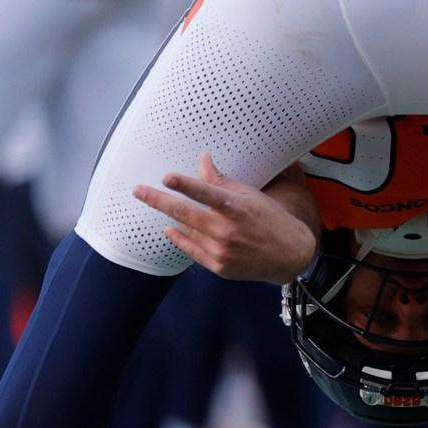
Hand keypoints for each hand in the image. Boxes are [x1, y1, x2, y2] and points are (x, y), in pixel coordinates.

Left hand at [133, 154, 320, 281]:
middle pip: (185, 212)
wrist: (289, 254)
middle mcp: (227, 231)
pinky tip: (170, 229)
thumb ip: (222, 182)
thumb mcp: (250, 195)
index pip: (206, 193)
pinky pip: (190, 250)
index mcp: (237, 208)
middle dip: (158, 200)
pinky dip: (178, 238)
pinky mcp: (218, 266)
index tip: (167, 177)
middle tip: (138, 190)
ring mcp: (221, 251)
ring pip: (187, 229)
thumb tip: (203, 161)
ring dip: (177, 217)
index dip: (185, 184)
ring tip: (175, 208)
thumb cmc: (270, 220)